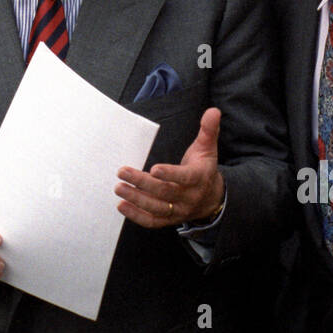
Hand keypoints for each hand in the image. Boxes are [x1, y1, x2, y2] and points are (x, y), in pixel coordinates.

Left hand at [116, 107, 225, 227]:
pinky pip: (152, 221)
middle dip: (142, 183)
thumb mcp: (208, 148)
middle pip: (165, 192)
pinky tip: (122, 205)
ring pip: (156, 208)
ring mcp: (178, 210)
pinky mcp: (169, 220)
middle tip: (122, 172)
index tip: (153, 169)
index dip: (169, 174)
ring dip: (136, 199)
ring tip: (119, 188)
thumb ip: (208, 130)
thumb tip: (213, 111)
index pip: (184, 177)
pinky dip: (136, 216)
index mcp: (199, 178)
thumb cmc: (203, 168)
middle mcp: (189, 197)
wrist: (211, 198)